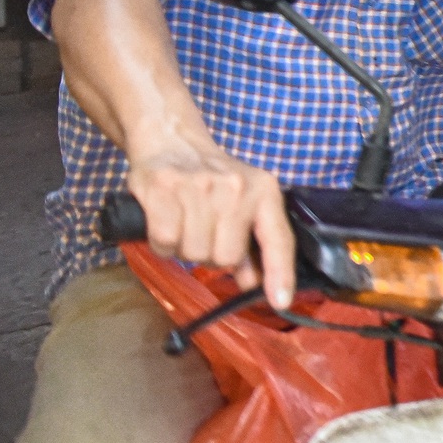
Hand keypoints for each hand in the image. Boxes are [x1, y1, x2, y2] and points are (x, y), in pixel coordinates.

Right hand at [127, 138, 295, 308]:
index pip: (278, 239)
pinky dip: (162, 243)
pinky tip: (166, 223)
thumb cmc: (211, 180)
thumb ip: (252, 245)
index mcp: (265, 191)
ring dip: (186, 250)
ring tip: (185, 225)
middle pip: (226, 257)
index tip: (281, 301)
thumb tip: (254, 284)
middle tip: (204, 234)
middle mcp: (237, 187)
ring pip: (195, 252)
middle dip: (212, 257)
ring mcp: (200, 186)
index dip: (279, 273)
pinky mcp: (164, 188)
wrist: (172, 141)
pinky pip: (166, 242)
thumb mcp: (242, 204)